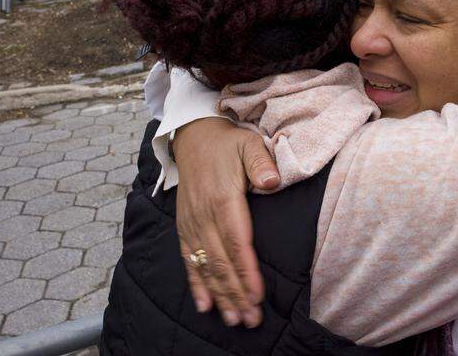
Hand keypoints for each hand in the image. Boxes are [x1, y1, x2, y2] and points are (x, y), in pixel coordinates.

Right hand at [173, 118, 279, 327]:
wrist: (193, 137)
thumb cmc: (227, 143)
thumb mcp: (248, 144)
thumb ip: (261, 162)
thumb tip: (273, 181)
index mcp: (223, 199)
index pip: (237, 242)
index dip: (246, 271)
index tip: (257, 294)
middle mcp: (204, 216)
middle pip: (222, 262)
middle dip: (237, 293)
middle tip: (251, 319)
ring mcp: (192, 223)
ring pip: (206, 266)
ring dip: (220, 295)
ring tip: (234, 319)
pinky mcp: (184, 226)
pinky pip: (189, 260)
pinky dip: (197, 284)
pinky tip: (205, 305)